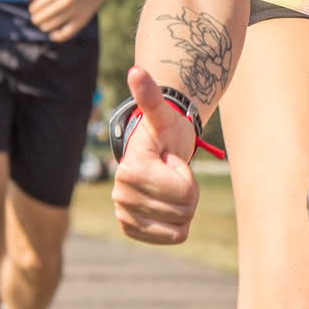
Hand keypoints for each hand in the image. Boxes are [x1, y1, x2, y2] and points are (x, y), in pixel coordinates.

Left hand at [24, 0, 104, 40]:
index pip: (36, 7)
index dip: (32, 9)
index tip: (34, 9)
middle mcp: (66, 1)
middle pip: (40, 18)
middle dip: (36, 19)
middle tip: (38, 17)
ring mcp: (74, 12)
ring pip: (50, 26)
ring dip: (44, 26)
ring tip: (45, 23)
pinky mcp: (81, 21)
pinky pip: (65, 34)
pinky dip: (57, 36)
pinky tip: (53, 34)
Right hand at [111, 66, 199, 244]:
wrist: (155, 150)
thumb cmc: (163, 131)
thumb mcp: (162, 114)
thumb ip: (150, 96)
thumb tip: (136, 70)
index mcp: (130, 171)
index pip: (184, 192)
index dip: (186, 174)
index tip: (171, 159)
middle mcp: (121, 196)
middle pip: (183, 210)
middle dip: (187, 191)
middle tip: (172, 172)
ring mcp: (124, 215)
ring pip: (180, 226)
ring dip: (184, 207)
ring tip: (170, 185)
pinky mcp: (131, 229)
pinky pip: (172, 238)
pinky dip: (178, 224)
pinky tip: (168, 205)